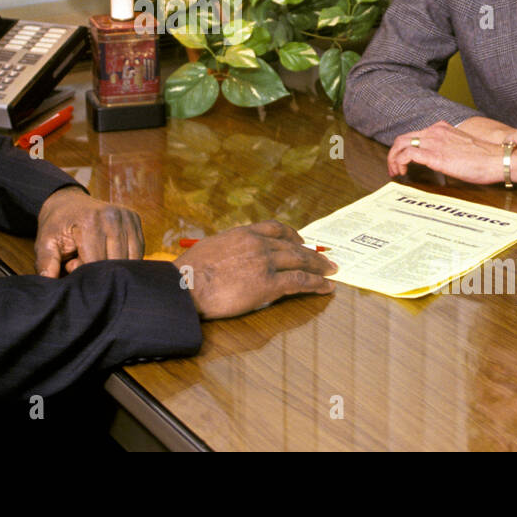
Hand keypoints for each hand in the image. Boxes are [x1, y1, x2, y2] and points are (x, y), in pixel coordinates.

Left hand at [35, 187, 143, 277]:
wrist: (68, 202)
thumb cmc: (57, 226)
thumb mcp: (45, 243)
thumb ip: (46, 264)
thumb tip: (49, 283)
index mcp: (90, 221)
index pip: (95, 263)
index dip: (83, 272)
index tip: (71, 264)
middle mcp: (112, 216)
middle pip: (114, 263)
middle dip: (99, 271)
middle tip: (82, 259)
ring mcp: (127, 216)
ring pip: (129, 260)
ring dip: (113, 266)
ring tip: (94, 254)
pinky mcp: (135, 218)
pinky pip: (137, 251)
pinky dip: (124, 259)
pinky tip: (109, 252)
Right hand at [175, 220, 336, 319]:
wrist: (185, 286)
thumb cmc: (189, 273)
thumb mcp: (211, 249)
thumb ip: (228, 249)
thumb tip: (232, 258)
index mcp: (242, 233)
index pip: (275, 228)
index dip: (293, 235)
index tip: (301, 240)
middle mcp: (257, 243)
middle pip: (293, 245)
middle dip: (312, 253)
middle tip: (325, 258)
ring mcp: (265, 262)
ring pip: (300, 261)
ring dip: (319, 266)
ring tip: (331, 271)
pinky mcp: (268, 284)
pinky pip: (300, 282)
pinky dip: (317, 284)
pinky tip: (327, 287)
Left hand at [387, 121, 503, 182]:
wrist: (496, 160)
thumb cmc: (484, 158)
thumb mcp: (461, 147)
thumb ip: (447, 148)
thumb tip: (439, 161)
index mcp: (441, 128)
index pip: (414, 135)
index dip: (403, 148)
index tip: (402, 161)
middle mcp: (435, 131)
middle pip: (403, 138)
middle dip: (394, 154)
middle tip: (394, 168)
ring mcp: (434, 142)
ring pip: (401, 144)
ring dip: (393, 159)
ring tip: (396, 172)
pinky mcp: (434, 155)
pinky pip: (408, 155)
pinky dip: (400, 162)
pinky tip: (403, 172)